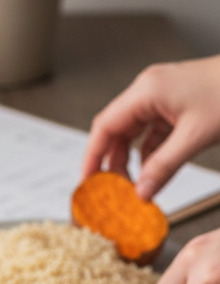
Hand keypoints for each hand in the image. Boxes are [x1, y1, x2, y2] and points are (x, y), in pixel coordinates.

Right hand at [81, 55, 219, 200]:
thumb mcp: (196, 136)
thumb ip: (163, 167)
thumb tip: (141, 193)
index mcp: (146, 91)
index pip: (104, 127)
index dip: (92, 157)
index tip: (87, 182)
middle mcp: (150, 91)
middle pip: (116, 131)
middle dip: (112, 162)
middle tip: (112, 190)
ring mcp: (163, 96)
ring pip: (134, 133)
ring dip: (132, 159)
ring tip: (135, 184)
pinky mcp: (177, 104)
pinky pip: (154, 132)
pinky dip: (151, 153)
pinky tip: (156, 171)